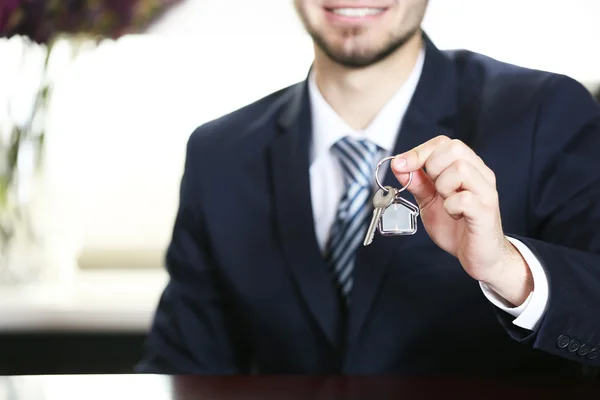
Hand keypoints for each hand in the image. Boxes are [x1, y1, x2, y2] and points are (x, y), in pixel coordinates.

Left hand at [391, 135, 532, 305]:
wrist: (479, 257)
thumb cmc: (457, 227)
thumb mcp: (429, 202)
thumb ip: (417, 183)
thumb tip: (398, 164)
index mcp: (467, 168)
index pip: (444, 143)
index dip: (419, 151)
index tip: (400, 165)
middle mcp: (480, 175)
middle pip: (455, 148)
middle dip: (432, 167)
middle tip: (433, 189)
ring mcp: (485, 192)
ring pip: (460, 169)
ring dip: (443, 187)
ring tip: (446, 202)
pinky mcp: (486, 212)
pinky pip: (465, 199)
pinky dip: (452, 207)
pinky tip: (454, 215)